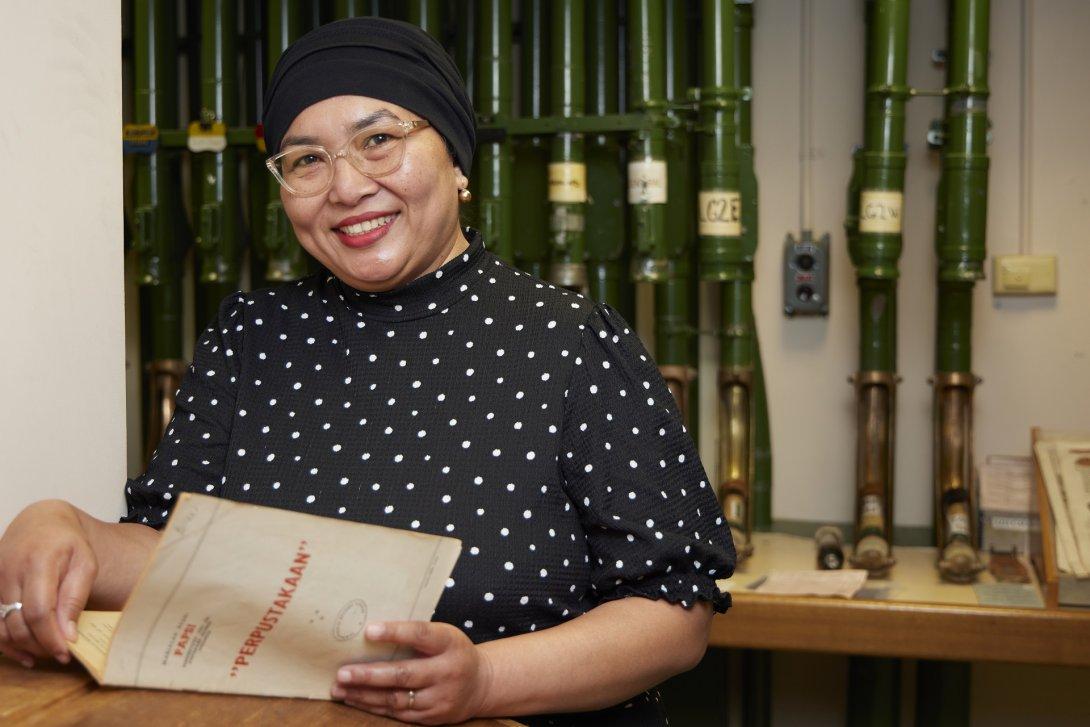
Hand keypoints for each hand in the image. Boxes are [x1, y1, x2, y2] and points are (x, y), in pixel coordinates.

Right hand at [0, 501, 96, 667]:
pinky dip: (7, 643)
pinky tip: (25, 653)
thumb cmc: (67, 544)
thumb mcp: (85, 563)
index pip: (39, 610)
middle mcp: (9, 571)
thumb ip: (76, 597)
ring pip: (1, 627)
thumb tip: (68, 634)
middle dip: (39, 645)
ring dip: (23, 647)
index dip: (50, 636)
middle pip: (18, 622)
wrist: (40, 524)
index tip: (65, 652)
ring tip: (45, 654)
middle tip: (59, 654)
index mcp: (38, 562)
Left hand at [332, 621, 494, 724]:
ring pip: (396, 698)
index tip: (368, 631)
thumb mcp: (444, 636)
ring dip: (364, 694)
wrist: (481, 684)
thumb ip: (417, 636)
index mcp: (449, 643)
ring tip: (339, 688)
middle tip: (343, 673)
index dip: (395, 632)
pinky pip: (398, 713)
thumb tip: (371, 633)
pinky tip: (356, 699)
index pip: (421, 635)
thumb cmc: (453, 652)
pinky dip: (374, 706)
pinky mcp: (432, 717)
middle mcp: (447, 671)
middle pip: (404, 674)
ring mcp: (440, 698)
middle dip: (370, 675)